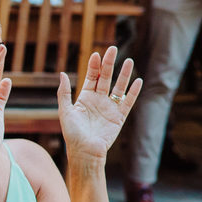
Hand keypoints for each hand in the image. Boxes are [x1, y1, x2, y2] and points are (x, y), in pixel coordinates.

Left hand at [57, 46, 141, 161]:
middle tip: (113, 49)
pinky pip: (128, 102)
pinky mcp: (119, 117)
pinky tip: (138, 81)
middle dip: (109, 64)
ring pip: (119, 87)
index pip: (91, 78)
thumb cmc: (72, 134)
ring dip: (124, 75)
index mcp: (85, 98)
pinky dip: (133, 92)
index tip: (97, 54)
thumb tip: (62, 73)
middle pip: (105, 78)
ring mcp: (110, 108)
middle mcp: (98, 101)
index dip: (94, 66)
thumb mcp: (65, 111)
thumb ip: (64, 93)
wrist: (85, 152)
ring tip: (129, 61)